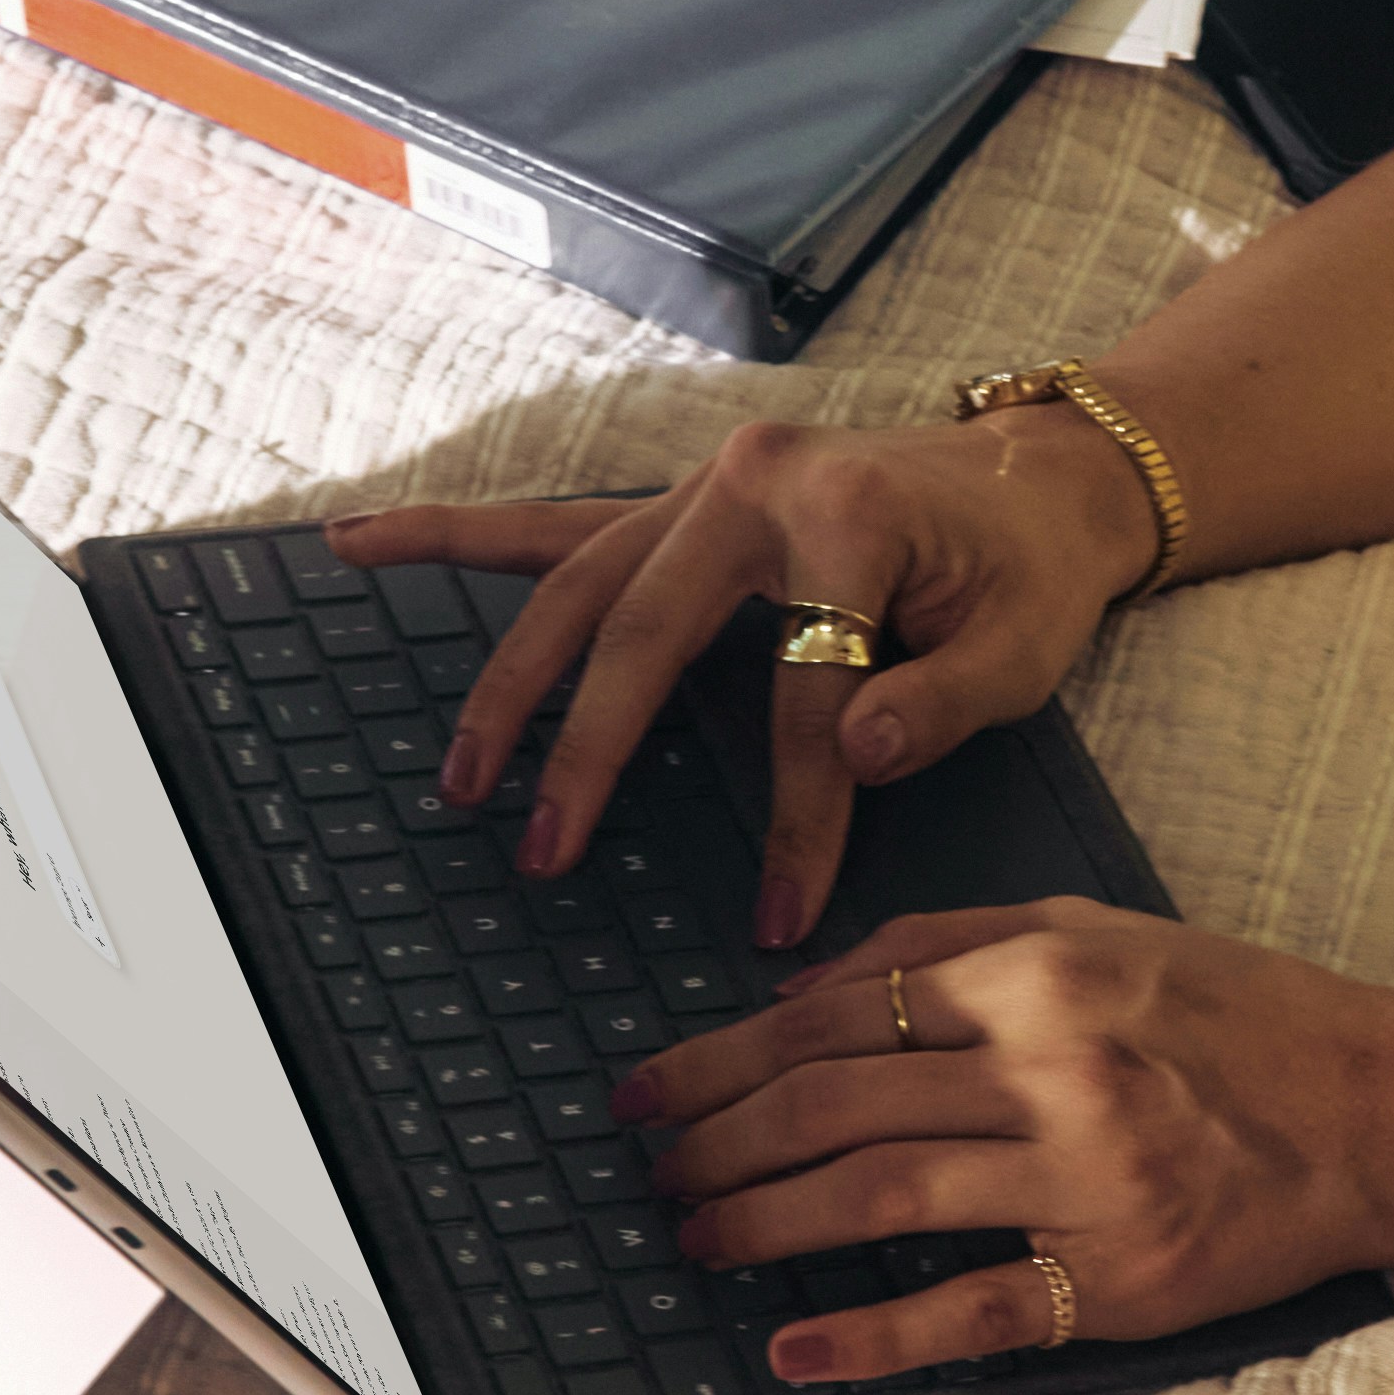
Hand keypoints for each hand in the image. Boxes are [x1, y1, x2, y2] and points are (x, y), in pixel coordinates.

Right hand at [328, 394, 1162, 942]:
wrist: (1036, 477)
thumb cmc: (1026, 570)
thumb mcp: (1025, 645)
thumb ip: (946, 703)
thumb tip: (855, 752)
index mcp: (848, 514)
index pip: (803, 689)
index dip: (798, 813)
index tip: (784, 917)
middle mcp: (755, 482)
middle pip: (646, 631)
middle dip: (591, 749)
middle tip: (547, 850)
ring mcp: (701, 485)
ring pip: (574, 585)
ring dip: (510, 682)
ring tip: (462, 775)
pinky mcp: (672, 502)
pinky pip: (548, 523)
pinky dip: (451, 535)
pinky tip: (356, 544)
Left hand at [623, 899, 1393, 1388]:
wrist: (1388, 1111)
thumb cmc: (1243, 1017)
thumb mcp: (1104, 931)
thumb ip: (959, 941)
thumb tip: (808, 984)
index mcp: (1038, 974)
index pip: (836, 1014)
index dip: (723, 1053)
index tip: (652, 1087)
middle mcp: (1053, 1066)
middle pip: (833, 1102)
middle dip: (716, 1138)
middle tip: (649, 1168)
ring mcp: (1084, 1178)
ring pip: (877, 1193)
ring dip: (760, 1219)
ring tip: (692, 1236)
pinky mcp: (1117, 1278)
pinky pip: (972, 1307)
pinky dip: (871, 1332)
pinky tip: (791, 1345)